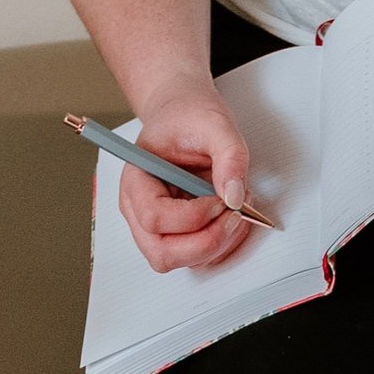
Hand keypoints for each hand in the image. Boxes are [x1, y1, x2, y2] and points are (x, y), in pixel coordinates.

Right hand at [117, 72, 257, 274]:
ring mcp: (157, 225)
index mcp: (136, 179)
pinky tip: (232, 216)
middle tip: (234, 215)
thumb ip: (229, 157)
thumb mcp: (215, 124)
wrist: (184, 113)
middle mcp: (139, 208)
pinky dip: (221, 244)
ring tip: (236, 210)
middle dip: (205, 242)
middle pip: (162, 253)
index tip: (220, 198)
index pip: (154, 217)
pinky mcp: (177, 232)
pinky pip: (196, 256)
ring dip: (216, 244)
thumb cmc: (187, 116)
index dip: (192, 216)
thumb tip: (234, 196)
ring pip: (180, 261)